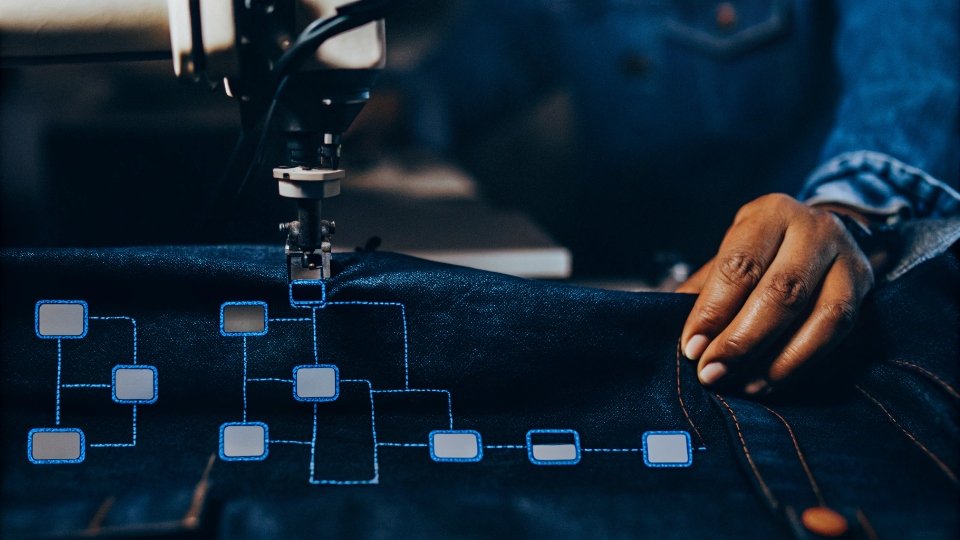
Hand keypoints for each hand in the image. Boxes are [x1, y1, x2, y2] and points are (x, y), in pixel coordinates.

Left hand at [676, 194, 875, 394]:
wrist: (822, 235)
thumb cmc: (763, 251)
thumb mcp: (732, 253)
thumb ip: (705, 289)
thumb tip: (670, 330)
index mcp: (770, 213)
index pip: (739, 265)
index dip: (713, 311)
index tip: (692, 348)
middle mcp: (814, 228)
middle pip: (781, 292)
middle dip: (742, 340)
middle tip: (712, 373)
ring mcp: (847, 256)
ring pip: (819, 315)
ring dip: (777, 358)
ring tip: (743, 384)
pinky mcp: (864, 285)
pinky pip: (837, 331)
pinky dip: (802, 361)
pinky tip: (771, 380)